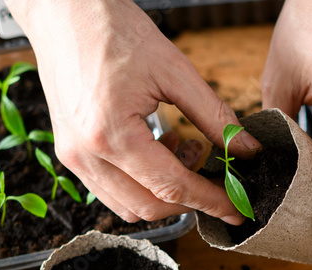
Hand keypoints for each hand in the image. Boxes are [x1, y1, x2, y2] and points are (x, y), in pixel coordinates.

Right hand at [5, 0, 259, 223]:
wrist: (63, 12)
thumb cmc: (114, 31)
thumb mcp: (175, 70)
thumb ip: (215, 115)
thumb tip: (247, 150)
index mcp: (110, 134)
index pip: (172, 186)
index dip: (211, 201)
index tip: (238, 209)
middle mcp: (86, 154)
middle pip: (150, 207)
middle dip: (190, 198)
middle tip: (213, 168)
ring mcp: (72, 157)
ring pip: (129, 206)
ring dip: (164, 192)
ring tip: (184, 148)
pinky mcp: (69, 154)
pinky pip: (111, 190)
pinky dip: (142, 183)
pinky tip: (159, 147)